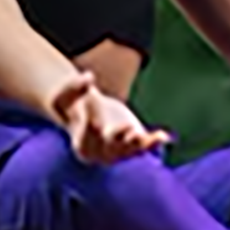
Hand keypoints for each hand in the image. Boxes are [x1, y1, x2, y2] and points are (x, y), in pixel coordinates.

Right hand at [51, 71, 171, 164]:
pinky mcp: (135, 141)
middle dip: (117, 136)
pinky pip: (145, 145)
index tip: (92, 95)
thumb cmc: (74, 105)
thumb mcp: (65, 95)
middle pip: (110, 147)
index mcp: (82, 145)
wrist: (89, 112)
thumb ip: (74, 86)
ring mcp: (120, 149)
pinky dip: (154, 142)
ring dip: (138, 144)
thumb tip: (88, 77)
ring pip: (129, 149)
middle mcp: (101, 153)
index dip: (91, 115)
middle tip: (126, 126)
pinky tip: (164, 137)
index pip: (89, 133)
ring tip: (147, 137)